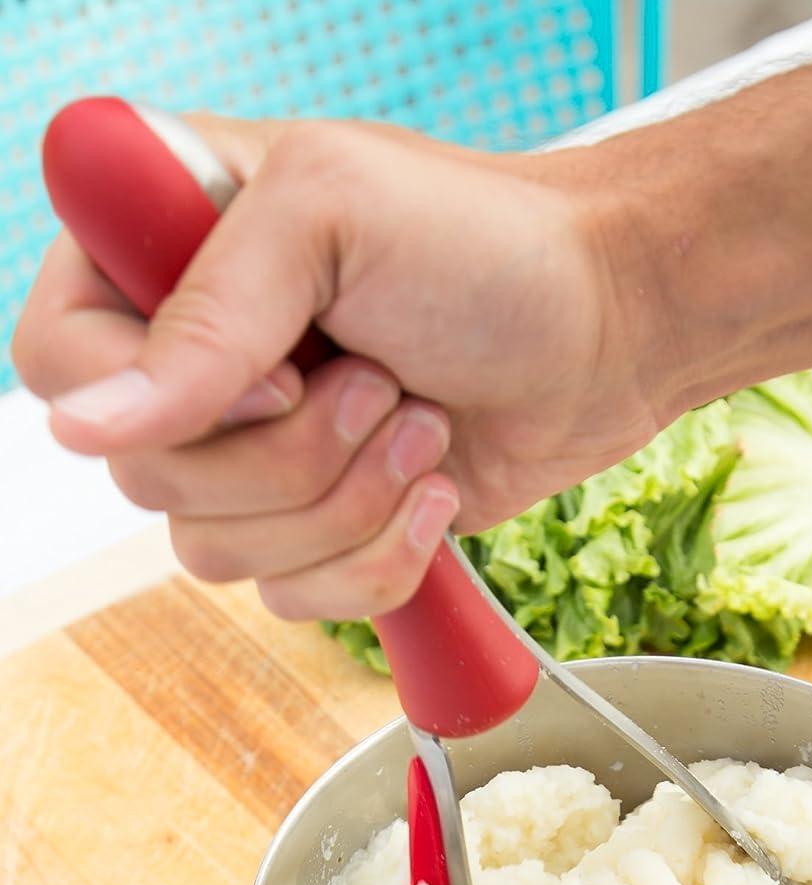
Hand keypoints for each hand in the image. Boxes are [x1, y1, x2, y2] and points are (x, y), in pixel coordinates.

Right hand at [13, 116, 671, 620]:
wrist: (609, 331)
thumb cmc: (489, 247)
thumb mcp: (331, 217)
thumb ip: (202, 316)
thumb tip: (77, 425)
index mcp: (163, 251)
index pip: (60, 363)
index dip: (162, 398)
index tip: (281, 370)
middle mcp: (193, 362)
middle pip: (148, 479)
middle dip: (292, 453)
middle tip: (379, 380)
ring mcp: (254, 452)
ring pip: (219, 553)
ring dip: (346, 503)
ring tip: (420, 422)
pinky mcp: (319, 525)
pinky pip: (295, 599)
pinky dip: (380, 560)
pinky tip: (434, 487)